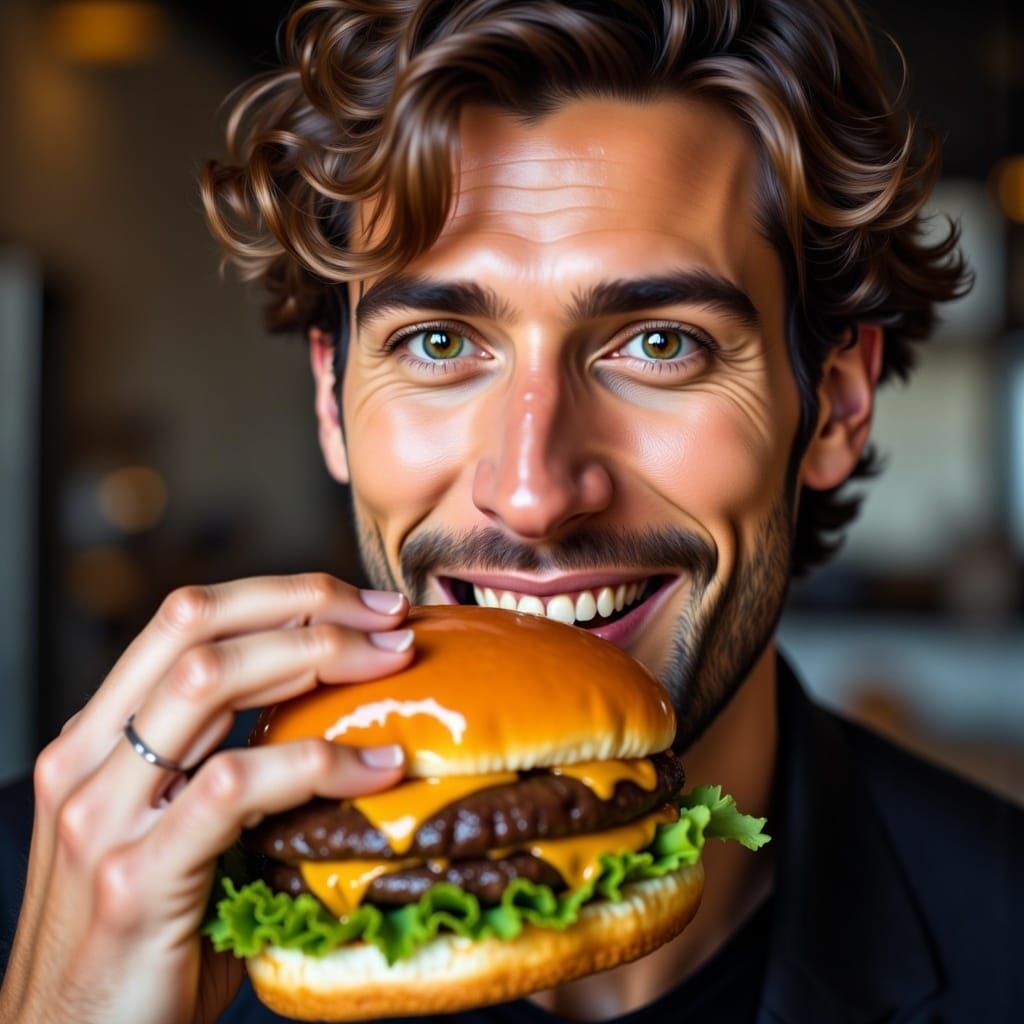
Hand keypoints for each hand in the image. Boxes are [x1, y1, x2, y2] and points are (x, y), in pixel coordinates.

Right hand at [0, 574, 414, 1023]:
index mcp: (95, 741)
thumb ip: (225, 774)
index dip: (281, 595)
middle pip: (197, 625)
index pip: (186, 619)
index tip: (361, 604)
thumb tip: (331, 721)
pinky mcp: (136, 879)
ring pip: (209, 680)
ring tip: (394, 663)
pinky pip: (238, 785)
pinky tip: (379, 768)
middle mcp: (86, 762)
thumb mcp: (173, 835)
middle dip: (308, 605)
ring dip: (319, 656)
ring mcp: (102, 817)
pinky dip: (321, 762)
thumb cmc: (146, 945)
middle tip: (390, 619)